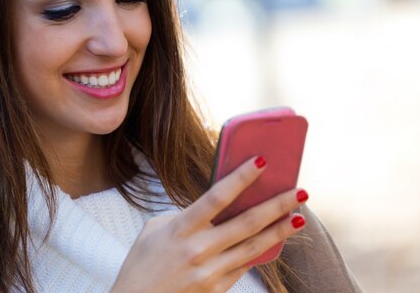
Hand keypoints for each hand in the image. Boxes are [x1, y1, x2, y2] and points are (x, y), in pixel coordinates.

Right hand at [110, 157, 307, 292]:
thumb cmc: (142, 263)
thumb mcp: (155, 230)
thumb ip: (185, 217)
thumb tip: (215, 208)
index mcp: (181, 228)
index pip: (217, 197)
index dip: (241, 177)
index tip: (262, 161)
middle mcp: (199, 249)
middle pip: (246, 223)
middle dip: (276, 205)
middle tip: (299, 191)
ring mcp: (210, 271)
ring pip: (254, 246)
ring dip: (280, 230)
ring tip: (300, 216)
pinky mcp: (217, 288)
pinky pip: (245, 265)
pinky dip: (263, 250)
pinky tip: (278, 239)